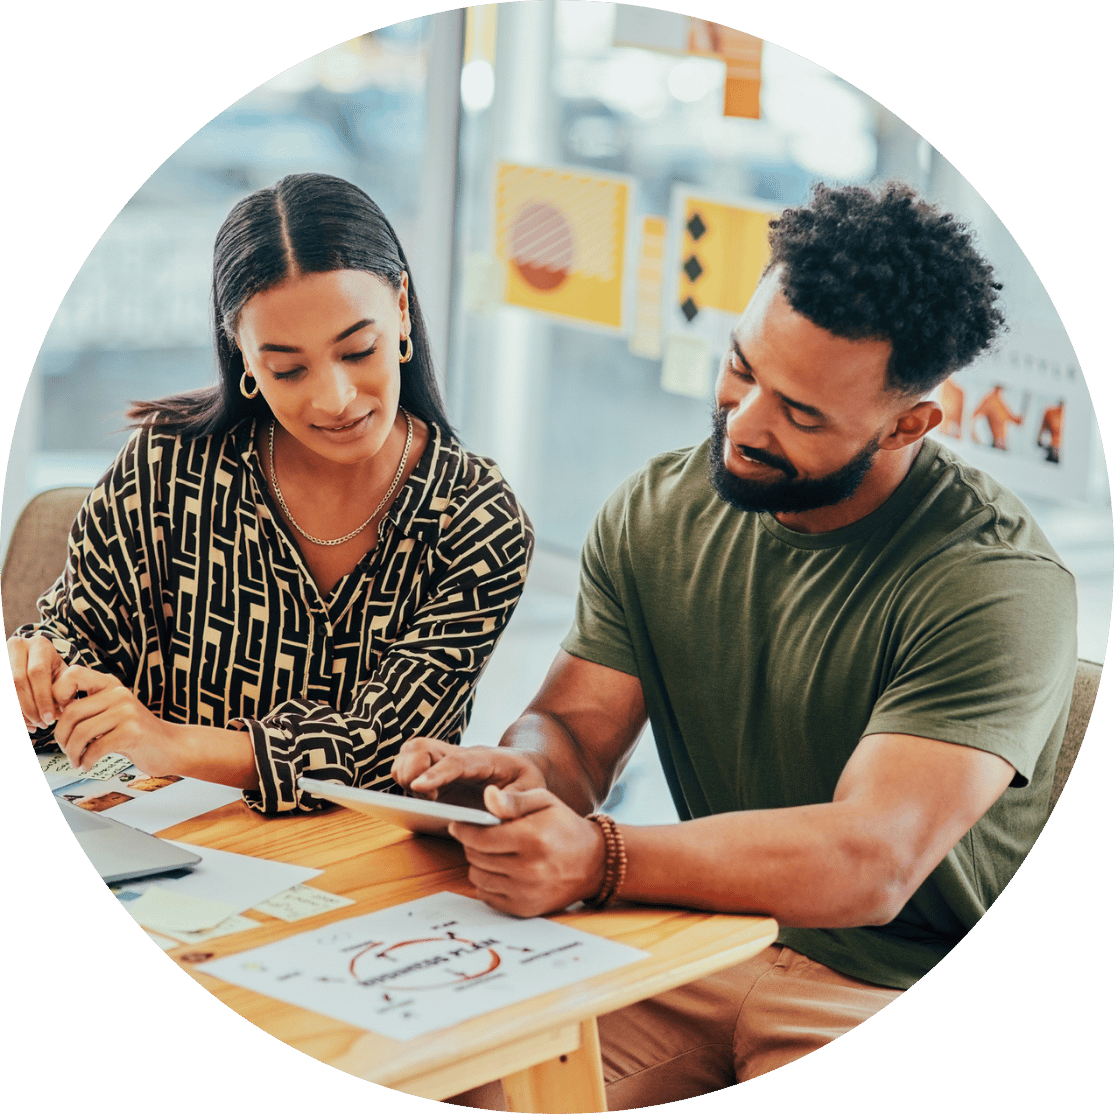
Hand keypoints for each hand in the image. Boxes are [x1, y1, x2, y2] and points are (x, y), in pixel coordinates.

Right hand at [7, 634, 67, 730]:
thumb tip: (57, 715)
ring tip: (32, 726)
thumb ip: (62, 690)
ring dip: (18, 712)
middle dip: (29, 708)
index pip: (37, 673)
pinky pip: (1, 694)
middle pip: (17, 681)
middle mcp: (17, 645)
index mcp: (39, 645)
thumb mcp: (62, 674)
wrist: (36, 658)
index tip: (49, 718)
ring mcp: (3, 655)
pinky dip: (10, 711)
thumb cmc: (52, 670)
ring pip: (6, 688)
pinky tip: (22, 723)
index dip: (42, 698)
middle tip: (40, 724)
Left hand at [51, 664, 185, 774]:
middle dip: (61, 736)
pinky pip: (95, 748)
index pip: (72, 674)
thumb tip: (50, 711)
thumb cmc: (136, 732)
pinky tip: (88, 764)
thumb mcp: (113, 711)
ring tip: (76, 760)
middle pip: (71, 712)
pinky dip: (86, 761)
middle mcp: (119, 693)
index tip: (58, 716)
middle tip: (67, 749)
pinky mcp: (132, 732)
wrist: (170, 746)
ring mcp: (127, 712)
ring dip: (72, 752)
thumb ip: (89, 706)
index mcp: (111, 684)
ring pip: (80, 732)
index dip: (56, 694)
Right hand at [392, 739, 545, 805]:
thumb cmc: (526, 778)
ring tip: (421, 799)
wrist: (522, 764)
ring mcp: (443, 764)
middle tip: (424, 797)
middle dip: (410, 768)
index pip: (455, 762)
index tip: (418, 787)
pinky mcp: (436, 774)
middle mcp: (458, 757)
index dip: (436, 774)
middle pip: (422, 747)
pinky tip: (418, 800)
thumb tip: (493, 805)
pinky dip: (403, 778)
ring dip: (403, 772)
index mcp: (483, 760)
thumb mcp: (534, 789)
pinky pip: (410, 766)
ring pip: (411, 752)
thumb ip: (516, 801)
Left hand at [448, 785, 606, 917]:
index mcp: (532, 838)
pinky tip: (502, 870)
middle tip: (480, 835)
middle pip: (475, 857)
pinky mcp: (524, 909)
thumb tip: (487, 796)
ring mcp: (526, 892)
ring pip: (478, 877)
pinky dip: (489, 882)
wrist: (594, 863)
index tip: (457, 824)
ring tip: (494, 852)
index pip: (480, 838)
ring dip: (479, 863)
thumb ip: (513, 800)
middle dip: (472, 844)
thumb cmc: (565, 827)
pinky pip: (487, 895)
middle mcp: (528, 869)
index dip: (463, 829)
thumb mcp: (544, 802)